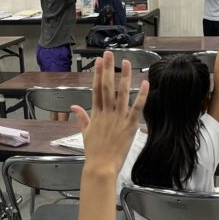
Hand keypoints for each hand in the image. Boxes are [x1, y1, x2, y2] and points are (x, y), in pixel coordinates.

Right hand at [71, 52, 148, 167]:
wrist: (101, 166)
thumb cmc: (94, 151)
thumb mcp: (85, 132)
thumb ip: (81, 118)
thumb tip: (73, 107)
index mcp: (96, 113)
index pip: (95, 89)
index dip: (97, 73)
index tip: (98, 61)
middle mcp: (106, 112)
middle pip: (106, 86)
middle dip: (108, 68)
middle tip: (109, 54)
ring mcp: (118, 118)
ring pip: (121, 93)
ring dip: (124, 76)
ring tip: (126, 62)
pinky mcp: (129, 125)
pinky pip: (137, 107)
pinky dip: (142, 95)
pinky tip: (145, 82)